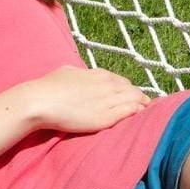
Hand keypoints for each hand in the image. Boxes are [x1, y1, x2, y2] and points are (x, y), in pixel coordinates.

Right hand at [23, 65, 152, 133]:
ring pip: (134, 99)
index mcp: (97, 74)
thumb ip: (78, 73)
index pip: (121, 81)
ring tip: (148, 112)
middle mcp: (106, 84)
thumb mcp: (67, 72)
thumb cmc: (49, 86)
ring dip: (142, 105)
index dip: (127, 89)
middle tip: (143, 106)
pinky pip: (129, 112)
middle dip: (138, 97)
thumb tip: (79, 73)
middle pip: (131, 90)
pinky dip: (137, 112)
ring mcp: (107, 100)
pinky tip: (141, 115)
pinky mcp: (105, 116)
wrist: (41, 101)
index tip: (130, 96)